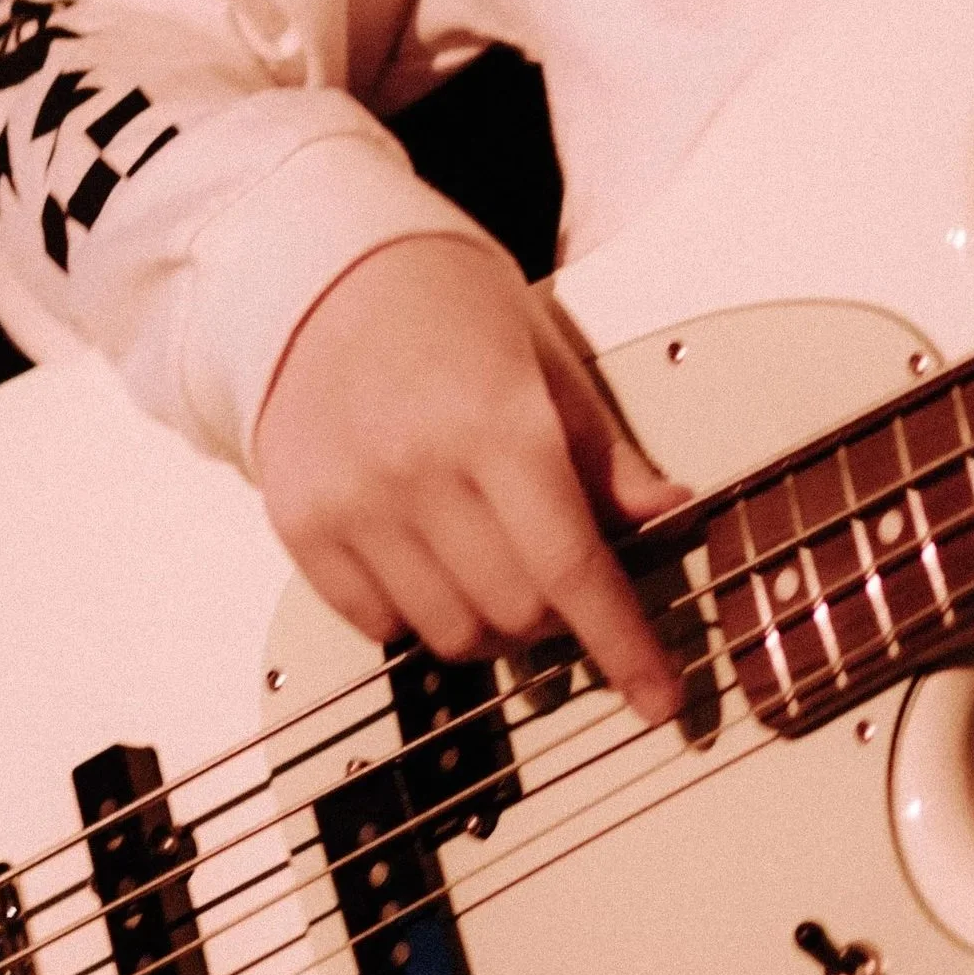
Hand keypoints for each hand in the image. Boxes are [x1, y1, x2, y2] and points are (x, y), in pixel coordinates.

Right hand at [255, 233, 688, 723]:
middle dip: (561, 618)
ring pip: (450, 634)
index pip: (573, 566)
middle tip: (567, 572)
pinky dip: (421, 614)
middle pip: (517, 613)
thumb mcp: (549, 359)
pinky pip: (378, 625)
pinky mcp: (299, 527)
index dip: (625, 645)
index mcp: (498, 422)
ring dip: (494, 623)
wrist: (322, 274)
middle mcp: (419, 470)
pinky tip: (432, 555)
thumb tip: (673, 515)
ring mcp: (351, 505)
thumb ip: (607, 453)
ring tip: (497, 557)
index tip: (661, 700)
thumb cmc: (452, 307)